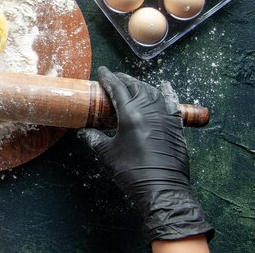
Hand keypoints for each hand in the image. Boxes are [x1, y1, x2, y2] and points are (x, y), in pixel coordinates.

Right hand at [77, 67, 213, 243]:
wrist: (161, 189)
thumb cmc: (131, 171)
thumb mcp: (107, 154)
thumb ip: (95, 139)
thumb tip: (84, 132)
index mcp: (131, 114)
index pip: (118, 89)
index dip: (108, 78)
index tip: (102, 71)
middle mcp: (149, 110)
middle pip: (136, 86)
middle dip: (124, 79)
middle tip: (114, 77)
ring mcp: (165, 117)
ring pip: (153, 92)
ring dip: (141, 85)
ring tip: (132, 84)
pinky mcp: (176, 126)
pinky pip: (172, 103)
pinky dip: (168, 93)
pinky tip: (165, 86)